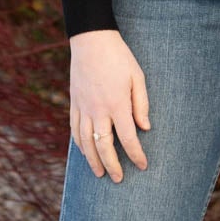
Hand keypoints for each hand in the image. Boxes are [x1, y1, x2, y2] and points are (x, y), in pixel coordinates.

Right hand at [68, 29, 150, 180]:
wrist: (91, 40)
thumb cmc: (119, 58)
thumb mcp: (137, 78)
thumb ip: (141, 104)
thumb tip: (145, 128)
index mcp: (117, 104)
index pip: (128, 138)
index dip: (135, 155)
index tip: (142, 165)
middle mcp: (98, 109)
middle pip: (104, 146)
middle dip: (112, 165)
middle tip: (118, 179)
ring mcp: (83, 107)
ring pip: (86, 142)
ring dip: (93, 160)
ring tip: (100, 173)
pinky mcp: (74, 103)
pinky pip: (75, 129)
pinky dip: (80, 144)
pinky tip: (86, 153)